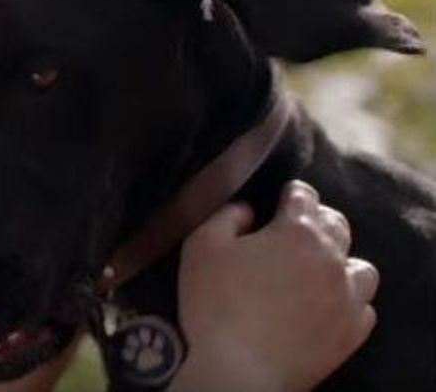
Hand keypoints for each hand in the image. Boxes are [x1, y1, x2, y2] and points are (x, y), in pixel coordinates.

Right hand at [170, 180, 377, 391]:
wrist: (239, 369)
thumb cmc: (216, 303)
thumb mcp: (201, 244)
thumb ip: (226, 215)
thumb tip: (248, 210)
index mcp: (298, 232)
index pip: (304, 196)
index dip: (289, 194)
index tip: (278, 201)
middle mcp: (332, 260)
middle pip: (337, 225)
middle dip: (316, 222)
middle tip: (292, 234)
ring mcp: (348, 298)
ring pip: (360, 268)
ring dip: (340, 262)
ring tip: (317, 271)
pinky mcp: (351, 332)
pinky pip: (362, 307)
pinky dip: (347, 300)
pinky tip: (325, 305)